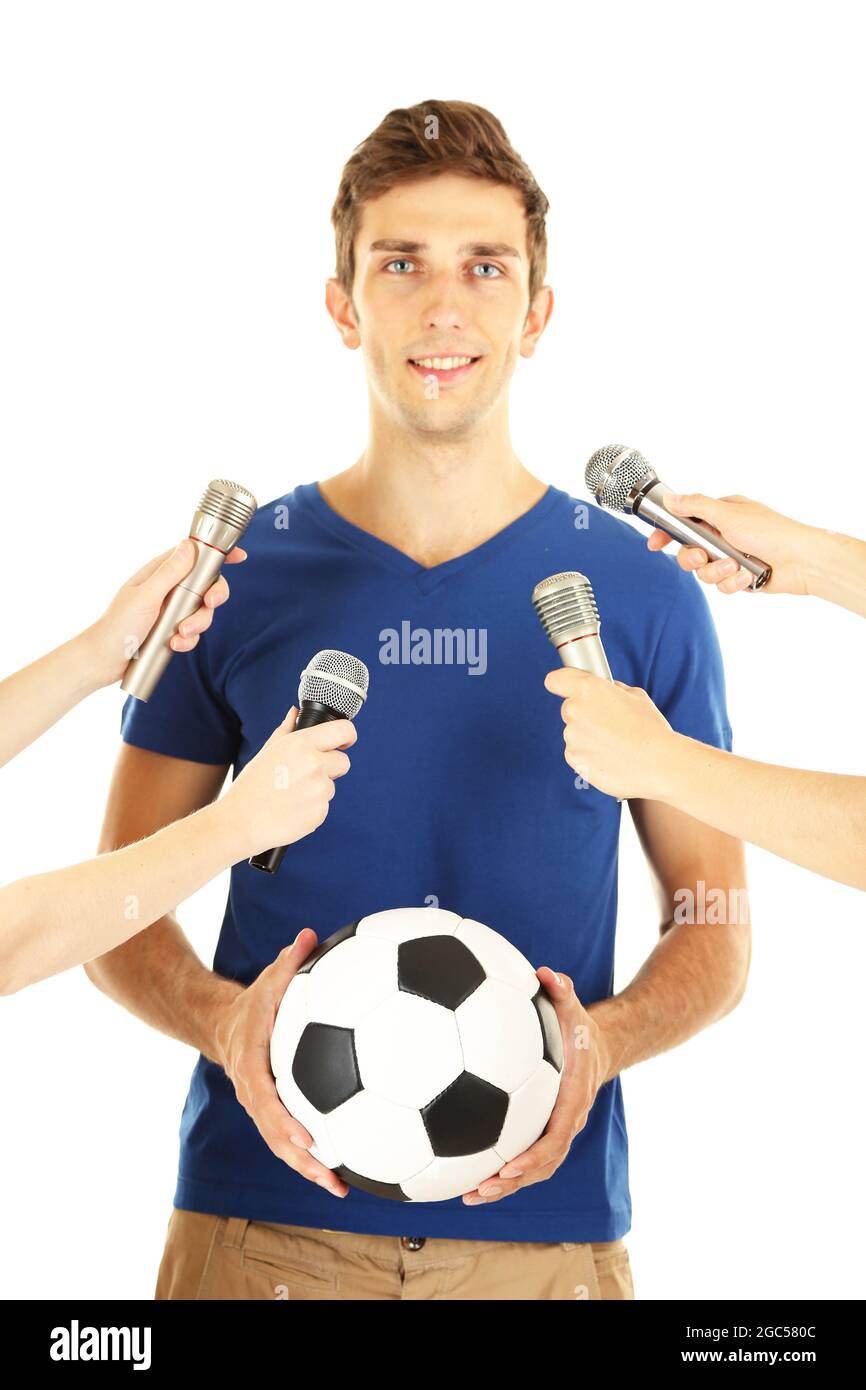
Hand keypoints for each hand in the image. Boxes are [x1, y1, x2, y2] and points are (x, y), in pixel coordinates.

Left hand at [82, 537, 246, 685]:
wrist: (104, 660)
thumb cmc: (117, 625)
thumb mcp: (146, 596)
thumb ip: (170, 572)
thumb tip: (189, 546)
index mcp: (160, 573)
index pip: (193, 556)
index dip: (216, 554)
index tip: (239, 556)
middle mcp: (168, 589)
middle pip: (206, 585)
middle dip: (212, 597)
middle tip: (210, 604)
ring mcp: (172, 610)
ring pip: (202, 612)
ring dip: (197, 624)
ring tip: (179, 635)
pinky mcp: (173, 630)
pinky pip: (193, 632)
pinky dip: (187, 640)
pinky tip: (173, 645)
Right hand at [213, 931, 348, 1197]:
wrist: (224, 1025)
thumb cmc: (254, 1002)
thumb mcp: (267, 980)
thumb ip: (288, 961)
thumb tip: (308, 936)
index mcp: (251, 1064)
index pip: (263, 1098)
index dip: (284, 1121)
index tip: (309, 1138)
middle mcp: (253, 1092)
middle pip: (273, 1135)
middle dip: (301, 1160)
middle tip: (331, 1176)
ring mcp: (262, 1107)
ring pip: (282, 1146)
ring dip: (309, 1169)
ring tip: (343, 1188)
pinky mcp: (275, 1113)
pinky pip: (292, 1139)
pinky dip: (314, 1157)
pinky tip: (349, 1169)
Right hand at [221, 707, 355, 858]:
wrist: (240, 823)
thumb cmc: (250, 787)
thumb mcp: (266, 752)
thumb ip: (286, 730)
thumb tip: (294, 713)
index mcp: (301, 744)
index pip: (343, 731)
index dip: (347, 736)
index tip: (345, 742)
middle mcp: (314, 764)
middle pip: (343, 762)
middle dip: (330, 768)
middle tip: (304, 776)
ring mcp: (319, 790)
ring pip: (331, 786)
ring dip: (317, 790)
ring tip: (289, 796)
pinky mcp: (320, 813)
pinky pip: (324, 807)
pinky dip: (311, 809)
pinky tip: (291, 810)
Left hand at [463, 968, 610, 1203]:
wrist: (597, 1048)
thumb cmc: (579, 1028)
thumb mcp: (575, 1007)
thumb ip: (562, 990)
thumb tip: (545, 971)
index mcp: (572, 1100)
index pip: (556, 1137)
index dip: (534, 1156)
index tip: (509, 1166)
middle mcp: (565, 1123)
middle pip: (543, 1166)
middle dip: (513, 1182)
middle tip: (481, 1188)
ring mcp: (553, 1131)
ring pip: (532, 1170)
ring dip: (503, 1186)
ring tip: (468, 1195)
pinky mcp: (539, 1131)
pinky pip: (522, 1158)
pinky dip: (499, 1170)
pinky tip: (463, 1172)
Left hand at [544, 667, 675, 800]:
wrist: (659, 764)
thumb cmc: (651, 729)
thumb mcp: (636, 696)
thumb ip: (612, 690)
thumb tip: (605, 690)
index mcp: (588, 689)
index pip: (555, 680)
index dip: (562, 684)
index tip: (566, 688)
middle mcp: (575, 711)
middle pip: (569, 709)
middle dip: (584, 714)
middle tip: (609, 723)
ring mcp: (572, 737)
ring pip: (574, 733)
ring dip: (588, 737)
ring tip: (615, 744)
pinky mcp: (574, 759)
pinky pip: (577, 753)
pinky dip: (589, 755)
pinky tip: (612, 756)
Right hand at [647, 492, 810, 594]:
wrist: (802, 562)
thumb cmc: (772, 532)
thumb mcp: (729, 514)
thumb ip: (696, 506)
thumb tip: (671, 499)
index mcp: (721, 514)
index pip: (685, 521)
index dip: (667, 532)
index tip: (654, 543)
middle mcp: (725, 535)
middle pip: (689, 551)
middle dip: (694, 558)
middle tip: (702, 557)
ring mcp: (732, 557)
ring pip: (704, 572)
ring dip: (718, 572)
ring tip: (736, 567)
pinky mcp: (739, 577)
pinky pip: (722, 585)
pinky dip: (733, 583)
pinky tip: (748, 576)